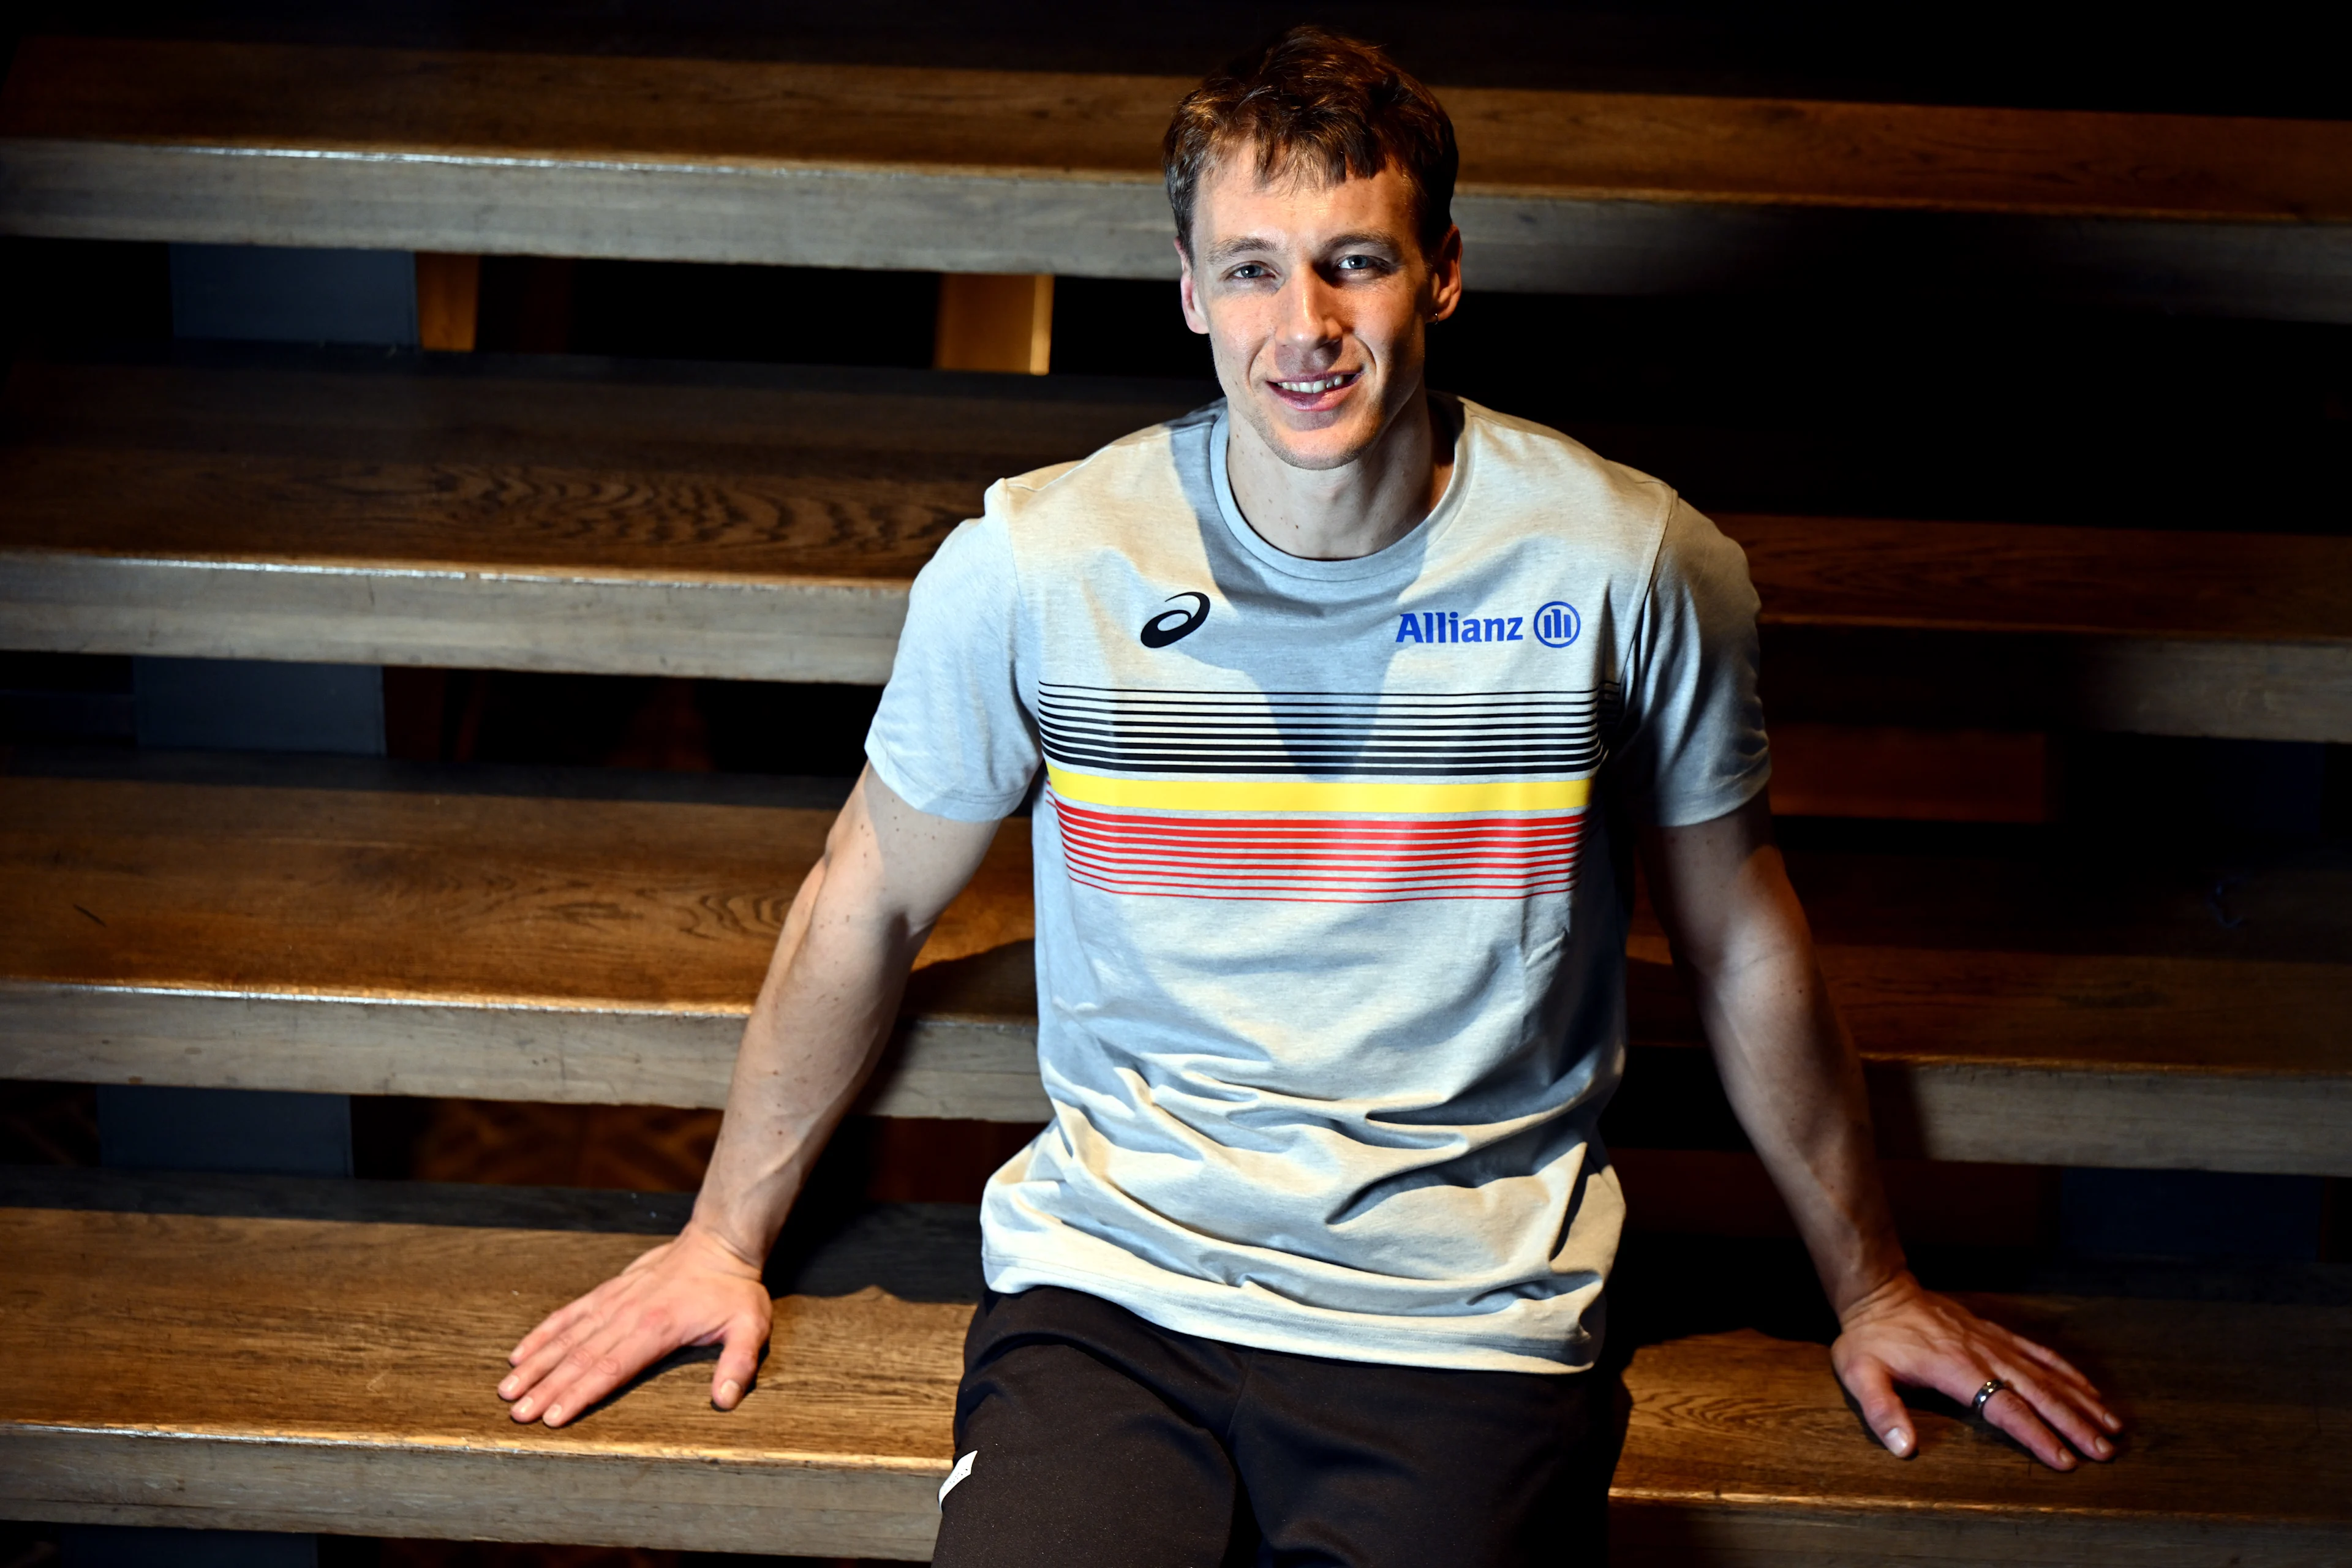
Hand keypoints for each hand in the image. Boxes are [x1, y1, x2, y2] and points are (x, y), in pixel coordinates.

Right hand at [500, 1222, 771, 1427]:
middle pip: (580, 1357)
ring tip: (508, 1388)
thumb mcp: (750, 1327)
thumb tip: (724, 1400)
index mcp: (658, 1329)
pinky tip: (520, 1351)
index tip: (553, 1417)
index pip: (611, 1368)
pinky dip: (543, 1332)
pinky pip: (569, 1313)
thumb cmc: (734, 1291)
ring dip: (536, 1363)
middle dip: (546, 1388)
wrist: (719, 1243)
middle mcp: (628, 1315)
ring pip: (567, 1337)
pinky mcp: (609, 1291)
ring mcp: (614, 1301)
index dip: (580, 1394)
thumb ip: (738, 1364)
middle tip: (516, 1414)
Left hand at [1831, 1271, 2121, 1469]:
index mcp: (1956, 1368)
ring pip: (2047, 1373)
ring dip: (2081, 1400)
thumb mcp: (1861, 1373)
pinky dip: (2068, 1371)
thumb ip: (1881, 1410)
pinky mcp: (1996, 1333)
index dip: (2036, 1435)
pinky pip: (2040, 1352)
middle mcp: (1984, 1354)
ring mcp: (1994, 1342)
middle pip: (2038, 1392)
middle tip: (2105, 1451)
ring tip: (2111, 1426)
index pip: (2005, 1407)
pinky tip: (2089, 1389)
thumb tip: (1904, 1448)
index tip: (2064, 1459)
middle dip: (2074, 1423)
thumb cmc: (1870, 1338)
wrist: (1879, 1292)